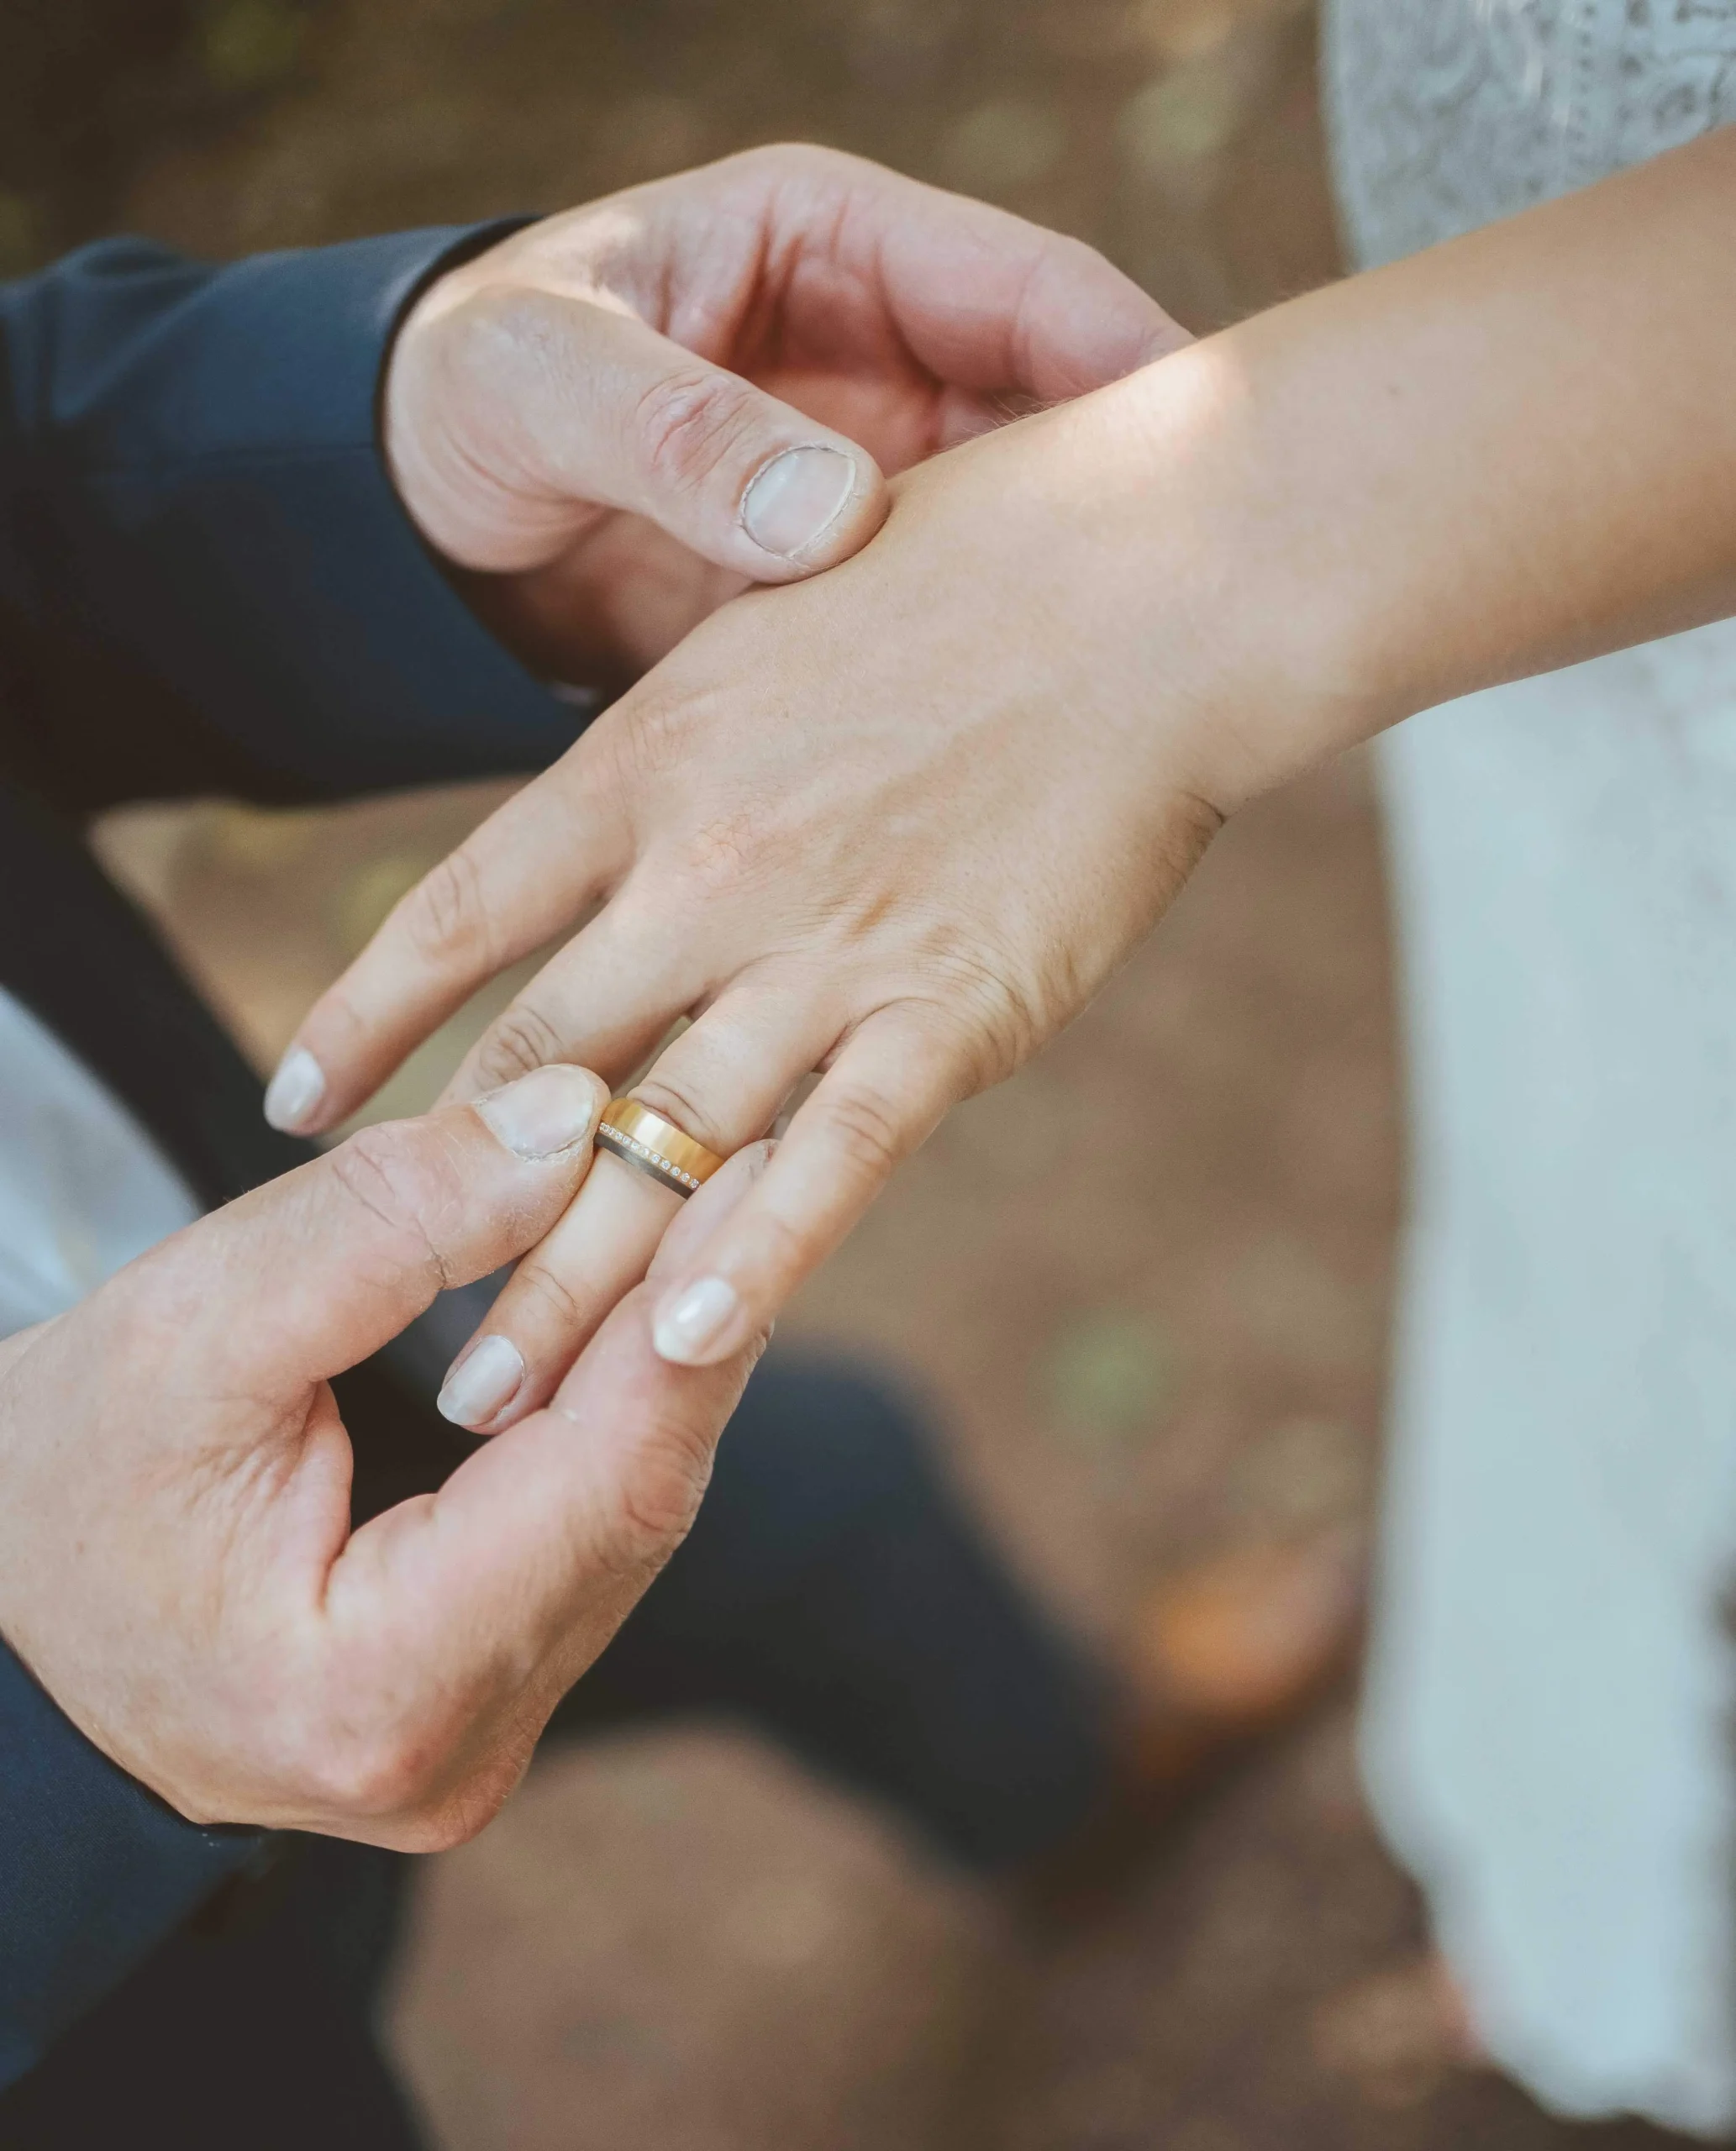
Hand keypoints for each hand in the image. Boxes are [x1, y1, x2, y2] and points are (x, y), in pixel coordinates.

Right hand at [0, 1064, 767, 1843]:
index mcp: (376, 1697)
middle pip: (635, 1504)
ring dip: (668, 1358)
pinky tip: (646, 1300)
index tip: (748, 1173)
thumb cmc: (69, 1468)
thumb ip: (385, 1225)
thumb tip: (572, 1122)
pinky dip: (619, 1407)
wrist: (8, 1597)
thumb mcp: (193, 1325)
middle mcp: (457, 1755)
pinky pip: (590, 1531)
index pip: (600, 1488)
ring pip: (628, 1516)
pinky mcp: (488, 1695)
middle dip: (691, 1319)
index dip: (687, 1320)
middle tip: (743, 1157)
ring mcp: (482, 1741)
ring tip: (708, 1206)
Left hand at [269, 362, 1270, 1429]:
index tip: (295, 1109)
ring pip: (660, 1144)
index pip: (458, 915)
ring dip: (565, 1286)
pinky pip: (827, 1162)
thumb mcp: (772, 630)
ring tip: (492, 1401)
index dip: (367, 1021)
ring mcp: (820, 947)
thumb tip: (633, 856)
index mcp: (644, 757)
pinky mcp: (946, 1013)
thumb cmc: (982, 576)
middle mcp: (701, 869)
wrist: (1160, 584)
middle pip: (538, 1071)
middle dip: (449, 1212)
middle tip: (384, 1328)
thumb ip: (688, 759)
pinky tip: (678, 1355)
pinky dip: (750, 1262)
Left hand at [385, 142, 1185, 684]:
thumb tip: (834, 520)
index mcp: (834, 248)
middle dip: (1131, 503)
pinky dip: (999, 677)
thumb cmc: (465, 392)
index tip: (1201, 461)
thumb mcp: (542, 380)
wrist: (412, 513)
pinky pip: (956, 625)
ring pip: (1026, 537)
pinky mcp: (855, 594)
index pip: (1025, 289)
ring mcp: (880, 483)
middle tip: (1221, 598)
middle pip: (1060, 420)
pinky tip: (1046, 749)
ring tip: (1154, 691)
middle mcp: (884, 361)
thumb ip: (674, 431)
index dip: (1128, 362)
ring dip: (1077, 608)